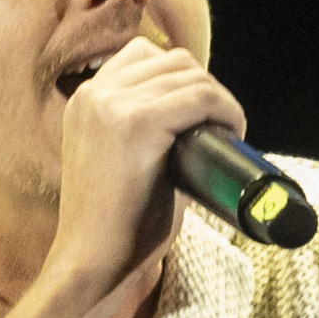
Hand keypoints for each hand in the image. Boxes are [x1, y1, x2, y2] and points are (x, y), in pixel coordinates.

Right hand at [43, 33, 242, 317]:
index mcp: (85, 99)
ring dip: (219, 99)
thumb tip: (192, 120)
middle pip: (171, 60)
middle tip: (221, 128)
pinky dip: (226, 110)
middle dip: (205, 88)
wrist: (92, 261)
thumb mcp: (118, 161)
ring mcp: (112, 104)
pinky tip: (233, 132)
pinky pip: (200, 96)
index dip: (182, 79)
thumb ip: (143, 132)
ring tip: (229, 132)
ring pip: (190, 74)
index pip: (144, 56)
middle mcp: (93, 93)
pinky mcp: (138, 122)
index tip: (201, 115)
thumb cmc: (115, 224)